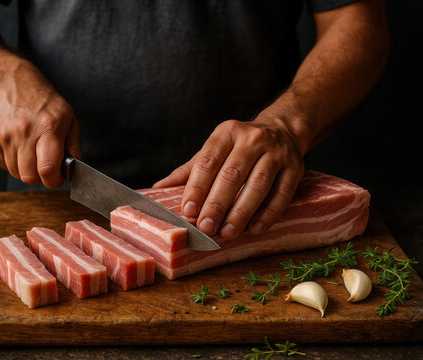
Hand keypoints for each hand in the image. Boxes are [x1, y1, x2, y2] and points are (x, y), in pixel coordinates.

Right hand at [0, 60, 79, 187]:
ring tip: (32, 150)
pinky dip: (13, 161)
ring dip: (25, 168)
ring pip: (15, 173)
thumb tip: (72, 169)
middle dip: (39, 177)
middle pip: (29, 177)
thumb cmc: (43, 101)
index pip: (48, 169)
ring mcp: (4, 136)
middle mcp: (24, 132)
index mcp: (48, 127)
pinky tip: (19, 145)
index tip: (56, 177)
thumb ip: (73, 146)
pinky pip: (4, 164)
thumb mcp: (68, 117)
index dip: (54, 181)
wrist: (9, 81)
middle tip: (45, 167)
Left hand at [154, 118, 304, 239]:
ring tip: (228, 233)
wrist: (283, 130)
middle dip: (217, 204)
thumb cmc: (239, 147)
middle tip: (205, 227)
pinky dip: (268, 214)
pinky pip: (281, 194)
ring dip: (241, 212)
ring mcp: (276, 153)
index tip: (188, 210)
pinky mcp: (295, 168)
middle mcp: (252, 139)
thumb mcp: (214, 150)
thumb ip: (189, 171)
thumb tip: (156, 188)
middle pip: (232, 174)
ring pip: (258, 185)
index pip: (208, 161)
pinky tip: (255, 229)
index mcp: (226, 133)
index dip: (197, 187)